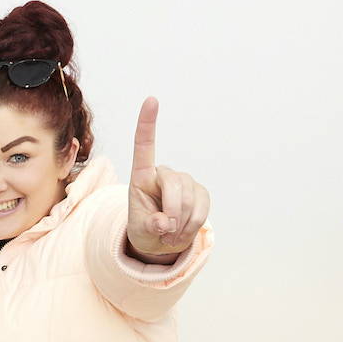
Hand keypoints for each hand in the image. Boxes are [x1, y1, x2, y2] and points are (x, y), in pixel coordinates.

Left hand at [123, 98, 209, 263]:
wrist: (161, 241)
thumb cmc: (145, 229)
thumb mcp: (139, 231)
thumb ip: (149, 226)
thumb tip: (164, 223)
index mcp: (142, 176)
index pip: (144, 146)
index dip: (147, 123)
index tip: (151, 99)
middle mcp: (164, 174)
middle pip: (174, 183)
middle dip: (173, 210)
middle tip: (166, 232)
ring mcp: (185, 182)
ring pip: (190, 198)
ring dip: (182, 223)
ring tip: (170, 236)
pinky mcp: (200, 192)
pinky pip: (203, 208)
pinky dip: (193, 225)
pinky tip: (183, 232)